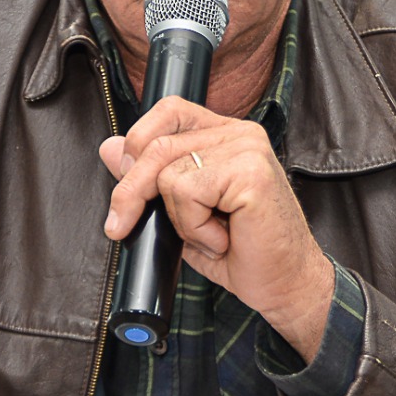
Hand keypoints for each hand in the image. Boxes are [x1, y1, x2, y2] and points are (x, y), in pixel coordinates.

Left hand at [98, 96, 334, 358]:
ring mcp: (248, 149)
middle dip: (131, 192)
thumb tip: (110, 148)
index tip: (123, 186)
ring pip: (169, 173)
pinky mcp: (251, 173)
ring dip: (180, 219)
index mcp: (226, 135)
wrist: (285, 284)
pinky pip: (189, 193)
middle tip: (122, 226)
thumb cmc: (243, 251)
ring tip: (211, 235)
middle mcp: (239, 134)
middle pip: (157, 144)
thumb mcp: (184, 213)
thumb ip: (150, 178)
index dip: (138, 142)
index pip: (168, 111)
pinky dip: (195, 228)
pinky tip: (224, 238)